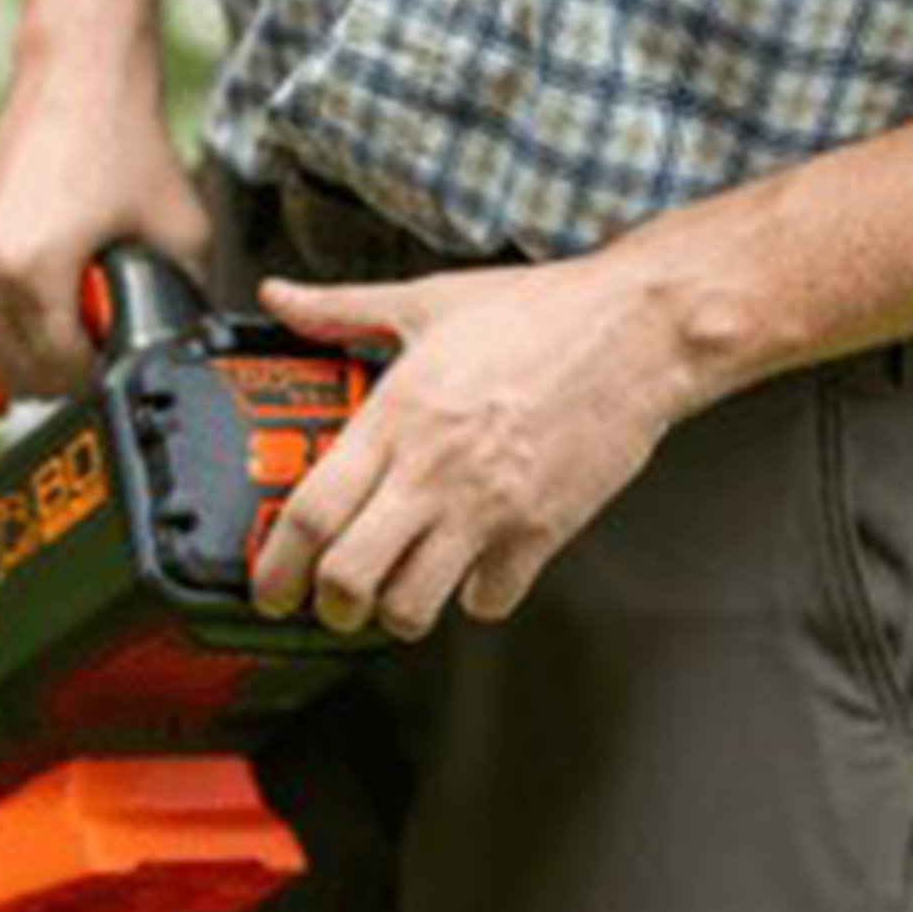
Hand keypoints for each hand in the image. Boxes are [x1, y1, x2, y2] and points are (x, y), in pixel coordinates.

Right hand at [0, 62, 208, 397]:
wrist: (76, 77)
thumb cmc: (122, 141)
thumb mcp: (181, 227)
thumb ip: (185, 291)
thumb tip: (193, 341)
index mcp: (36, 270)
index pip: (54, 366)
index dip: (88, 380)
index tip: (108, 371)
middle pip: (11, 368)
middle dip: (52, 380)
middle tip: (84, 371)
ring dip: (14, 365)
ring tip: (51, 358)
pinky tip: (17, 331)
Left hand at [250, 253, 724, 637]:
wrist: (645, 325)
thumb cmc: (542, 314)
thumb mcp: (426, 301)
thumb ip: (341, 310)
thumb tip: (278, 297)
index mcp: (395, 416)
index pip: (311, 512)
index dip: (276, 565)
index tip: (267, 587)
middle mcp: (434, 469)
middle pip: (350, 575)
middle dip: (327, 606)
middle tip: (327, 605)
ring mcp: (489, 506)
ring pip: (414, 603)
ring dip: (394, 614)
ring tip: (393, 597)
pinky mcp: (542, 530)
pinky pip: (489, 599)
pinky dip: (472, 599)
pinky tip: (469, 573)